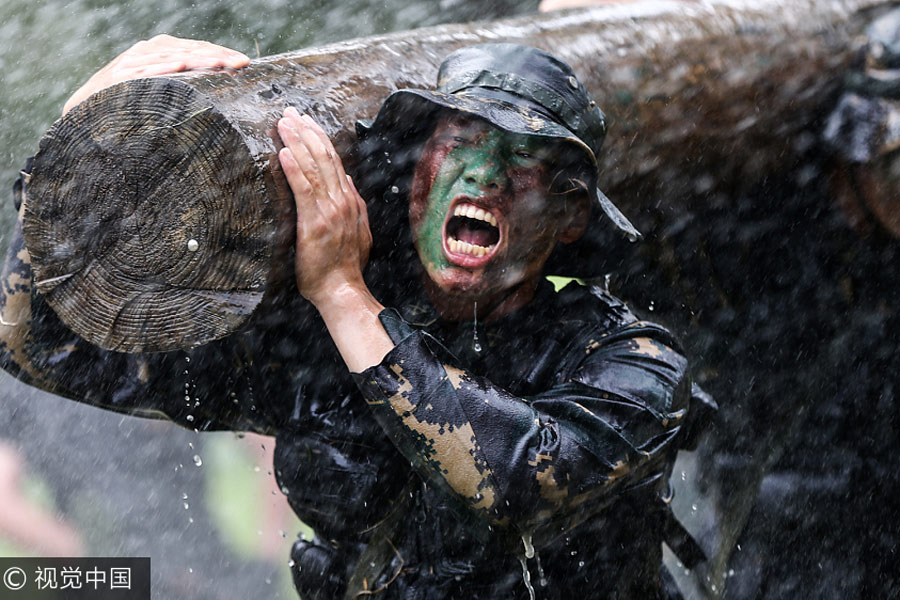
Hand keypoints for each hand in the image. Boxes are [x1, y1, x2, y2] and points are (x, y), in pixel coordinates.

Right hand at [62, 34, 249, 114]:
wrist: (89, 107)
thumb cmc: (133, 102)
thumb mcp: (163, 89)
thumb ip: (187, 85)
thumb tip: (222, 96)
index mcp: (165, 50)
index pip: (200, 48)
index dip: (223, 54)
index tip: (246, 63)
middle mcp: (151, 49)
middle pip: (192, 50)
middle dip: (219, 56)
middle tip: (241, 64)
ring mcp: (136, 59)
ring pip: (174, 56)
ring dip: (199, 59)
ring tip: (221, 63)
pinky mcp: (121, 73)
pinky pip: (147, 68)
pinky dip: (163, 66)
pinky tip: (180, 65)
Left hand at [277, 107, 371, 304]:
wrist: (342, 290)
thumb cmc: (344, 267)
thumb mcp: (358, 232)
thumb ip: (353, 204)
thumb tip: (346, 180)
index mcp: (349, 201)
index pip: (333, 161)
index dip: (319, 138)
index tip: (305, 121)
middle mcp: (341, 201)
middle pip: (323, 157)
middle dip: (306, 132)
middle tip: (289, 112)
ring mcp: (329, 211)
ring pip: (314, 168)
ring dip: (297, 142)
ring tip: (283, 123)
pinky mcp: (314, 223)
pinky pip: (304, 190)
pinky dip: (294, 169)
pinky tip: (284, 152)